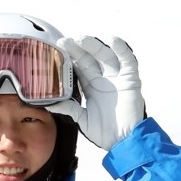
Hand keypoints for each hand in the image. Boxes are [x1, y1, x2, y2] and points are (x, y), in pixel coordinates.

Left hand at [47, 36, 144, 150]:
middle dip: (77, 49)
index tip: (57, 49)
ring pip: (105, 55)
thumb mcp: (81, 118)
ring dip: (94, 45)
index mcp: (90, 86)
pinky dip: (121, 49)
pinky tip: (111, 40)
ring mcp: (117, 77)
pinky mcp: (131, 79)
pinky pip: (127, 60)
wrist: (123, 140)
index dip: (69, 57)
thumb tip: (50, 104)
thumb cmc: (103, 132)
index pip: (78, 67)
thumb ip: (68, 109)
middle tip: (64, 41)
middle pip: (89, 58)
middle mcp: (103, 79)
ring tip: (81, 39)